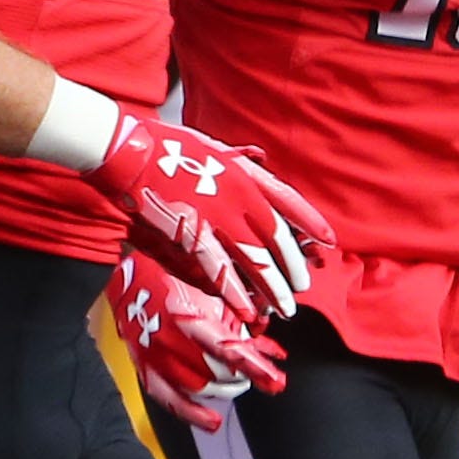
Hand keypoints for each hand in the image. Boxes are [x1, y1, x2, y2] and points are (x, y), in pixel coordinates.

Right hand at [86, 109, 335, 319]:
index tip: (329, 242)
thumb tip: (255, 162)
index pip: (288, 202)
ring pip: (256, 260)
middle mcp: (239, 195)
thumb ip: (234, 163)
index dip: (310, 223)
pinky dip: (237, 293)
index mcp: (245, 173)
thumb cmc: (164, 146)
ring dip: (273, 287)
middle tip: (302, 287)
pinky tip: (249, 311)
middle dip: (293, 267)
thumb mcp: (210, 147)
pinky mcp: (193, 234)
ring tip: (285, 308)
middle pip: (278, 238)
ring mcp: (218, 216)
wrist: (130, 151)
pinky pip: (222, 270)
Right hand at [106, 250, 287, 433]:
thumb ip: (238, 325)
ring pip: (200, 389)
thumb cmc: (175, 288)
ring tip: (236, 382)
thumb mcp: (209, 298)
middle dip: (241, 377)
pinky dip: (194, 414)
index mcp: (188, 317)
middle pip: (216, 373)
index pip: (228, 349)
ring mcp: (156, 359)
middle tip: (253, 373)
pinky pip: (171, 401)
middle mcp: (170, 340)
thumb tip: (268, 351)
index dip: (255, 368)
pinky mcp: (146, 371)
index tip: (276, 381)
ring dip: (225, 389)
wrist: (130, 286)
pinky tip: (213, 422)